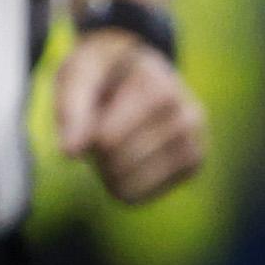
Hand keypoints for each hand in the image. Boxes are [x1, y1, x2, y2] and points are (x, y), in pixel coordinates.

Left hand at [51, 28, 205, 205]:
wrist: (135, 68)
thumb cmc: (101, 73)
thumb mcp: (78, 75)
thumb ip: (72, 110)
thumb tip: (70, 154)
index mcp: (161, 90)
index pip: (107, 141)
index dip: (82, 133)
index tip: (90, 108)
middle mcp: (187, 116)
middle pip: (115, 162)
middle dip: (95, 149)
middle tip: (102, 123)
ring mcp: (194, 142)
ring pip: (124, 184)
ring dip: (104, 167)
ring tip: (115, 137)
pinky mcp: (191, 166)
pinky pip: (136, 196)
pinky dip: (117, 183)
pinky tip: (126, 157)